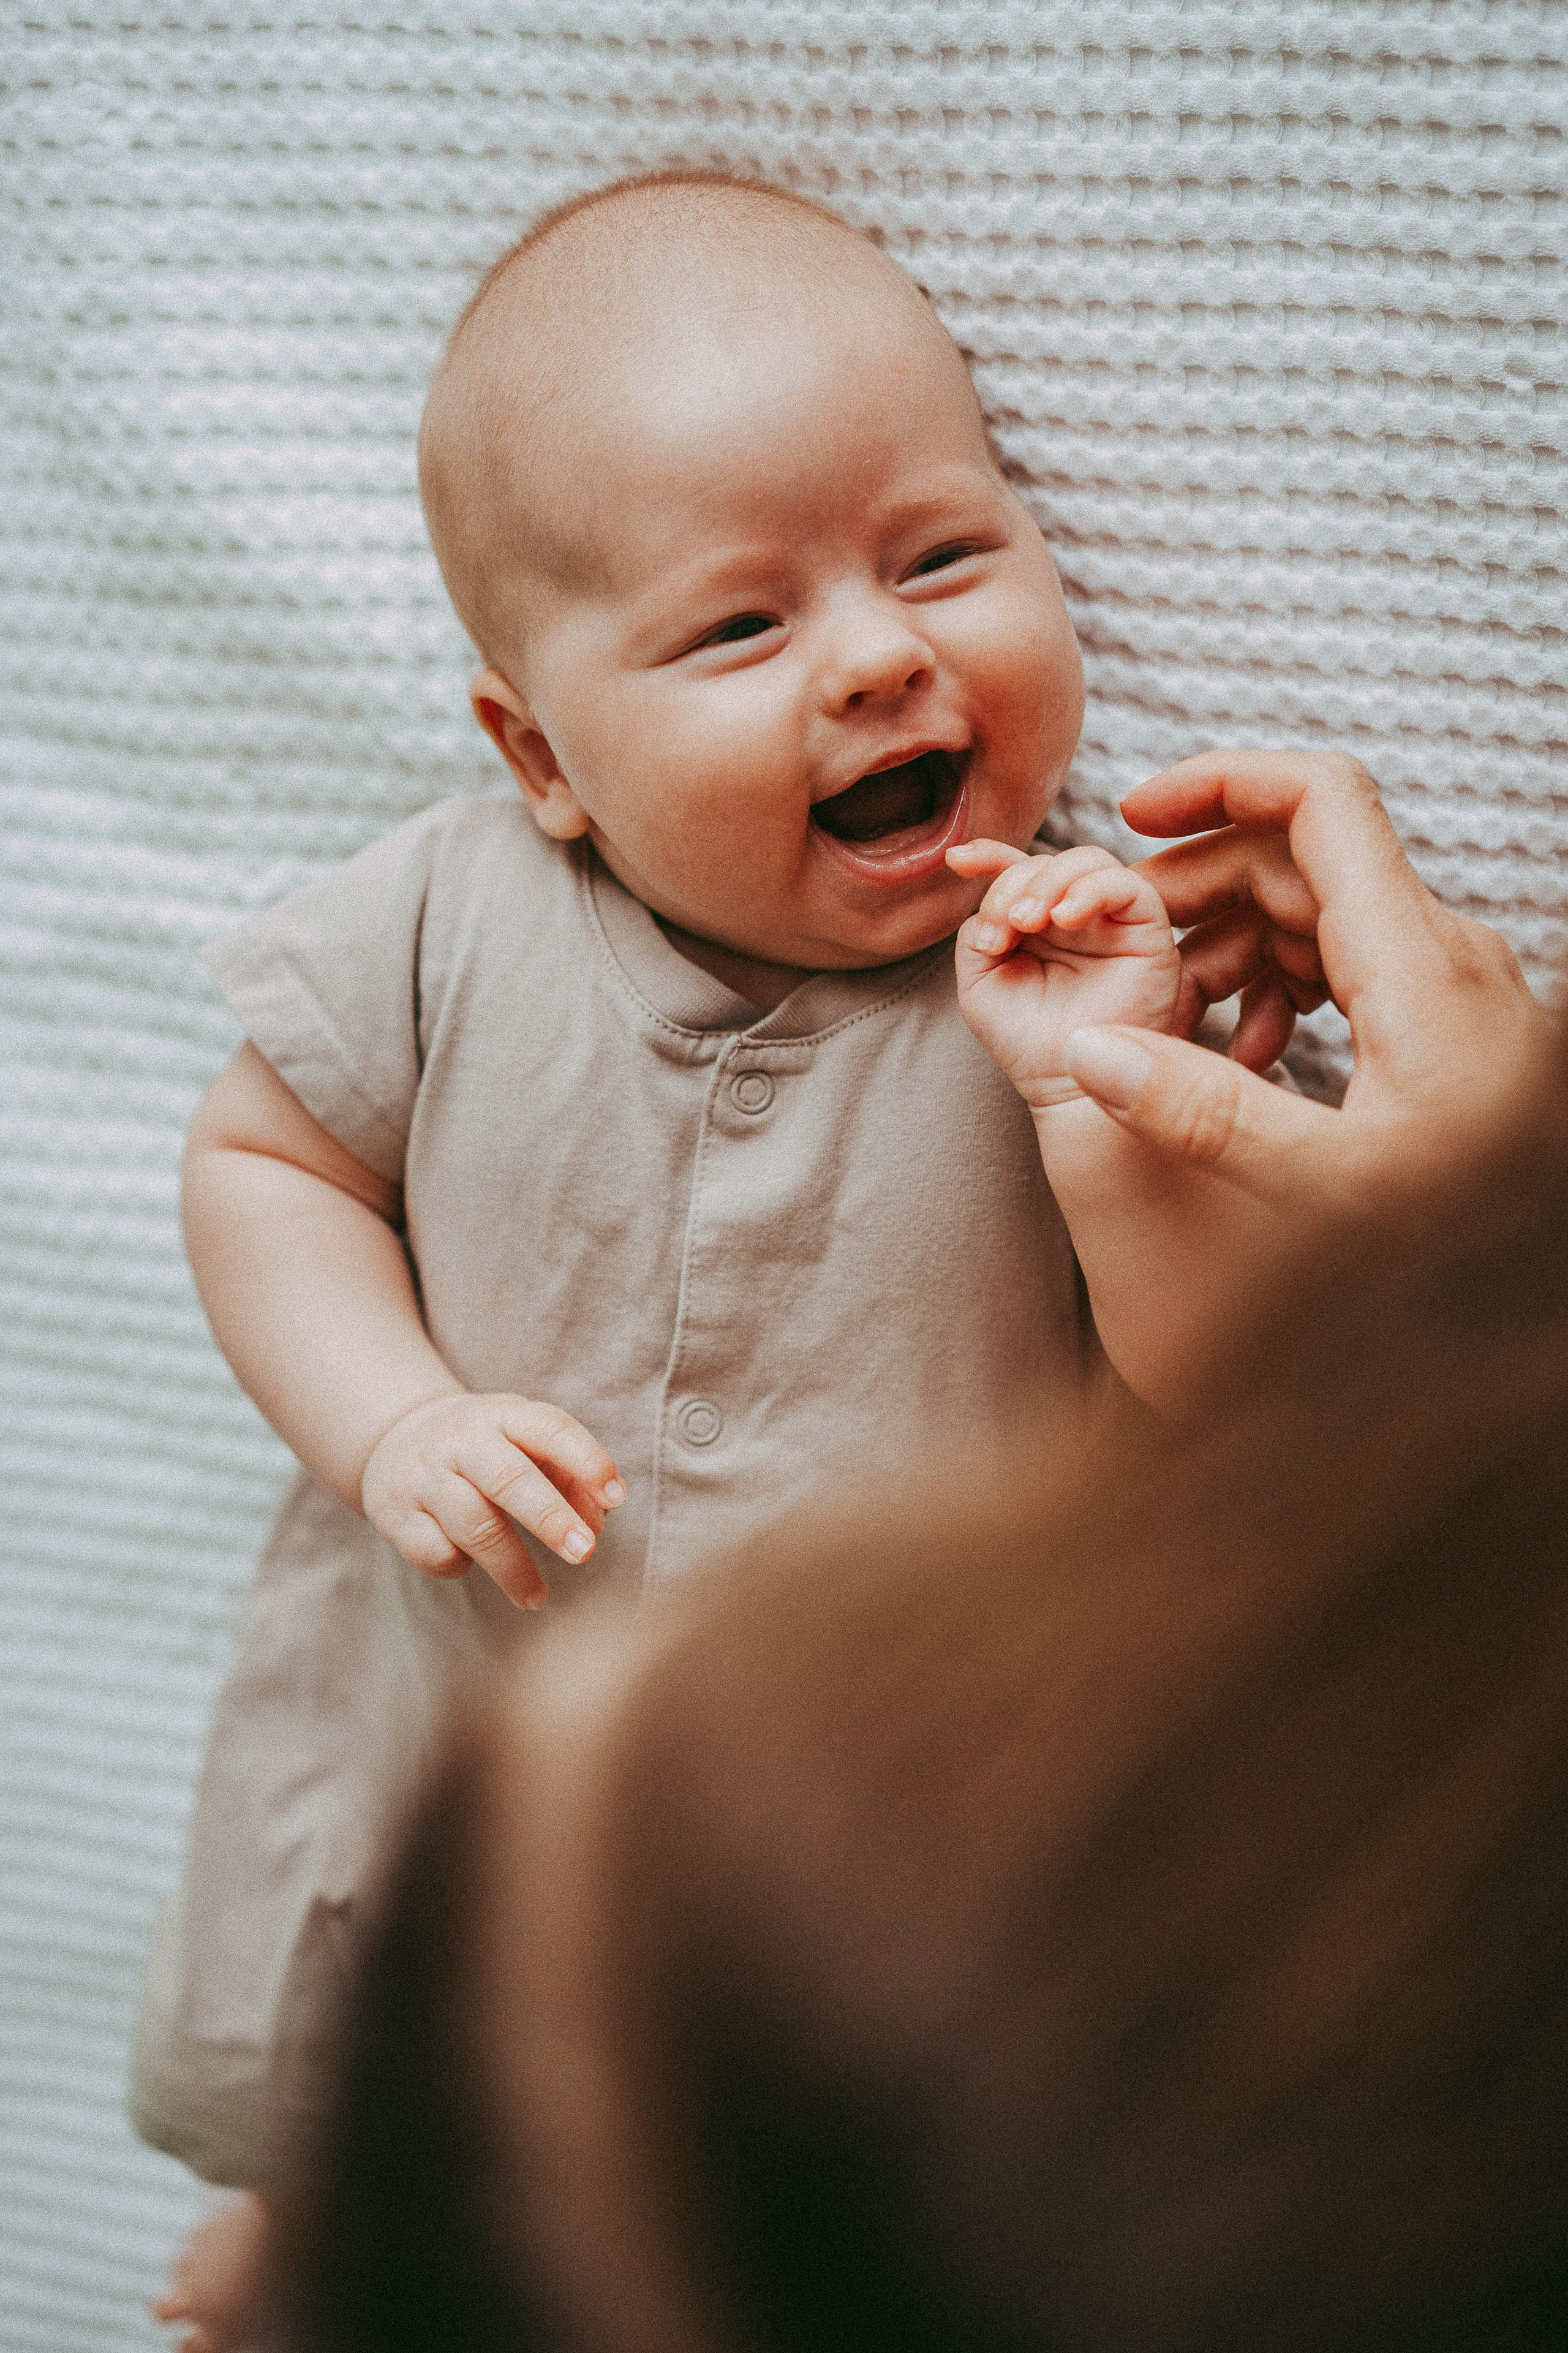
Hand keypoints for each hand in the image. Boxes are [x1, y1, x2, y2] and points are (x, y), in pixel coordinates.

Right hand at [361, 1392, 624, 1608]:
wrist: (394, 1436)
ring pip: (474, 1525)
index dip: (586, 1461)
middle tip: (584, 1553)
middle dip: (551, 1519)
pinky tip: (470, 1563)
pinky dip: (460, 1565)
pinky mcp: (395, 1515)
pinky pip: (437, 1551)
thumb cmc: (485, 1447)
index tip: (616, 1498)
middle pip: (510, 1478)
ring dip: (513, 1568)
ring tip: (537, 1597)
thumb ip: (568, 1476)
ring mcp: (425, 1476)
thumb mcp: (525, 1442)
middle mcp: (463, 1440)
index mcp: (504, 1416)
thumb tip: (597, 1523)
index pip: (550, 1428)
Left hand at [948, 840, 1181, 1109]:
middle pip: (1048, 860)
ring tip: (1026, 923)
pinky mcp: (1149, 932)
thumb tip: (995, 905)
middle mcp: (1078, 913)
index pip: (1018, 868)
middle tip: (1003, 929)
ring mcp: (1114, 920)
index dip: (989, 856)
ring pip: (1088, 861)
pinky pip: (1129, 886)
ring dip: (1047, 883)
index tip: (957, 861)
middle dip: (1014, 884)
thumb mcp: (981, 981)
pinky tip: (1064, 919)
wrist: (1064, 1087)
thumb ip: (979, 930)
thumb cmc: (1026, 1041)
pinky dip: (1090, 891)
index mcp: (1038, 919)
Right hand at [1062, 750, 1546, 1210]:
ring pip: (1314, 914)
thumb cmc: (1482, 1237)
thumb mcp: (1336, 1191)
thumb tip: (1095, 1054)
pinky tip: (1244, 1058)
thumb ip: (1211, 1119)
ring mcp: (1444, 987)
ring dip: (1226, 949)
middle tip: (1119, 949)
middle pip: (1299, 859)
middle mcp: (1439, 955)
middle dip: (1195, 888)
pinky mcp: (1442, 1024)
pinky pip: (1343, 967)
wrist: (1553, 1269)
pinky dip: (1273, 989)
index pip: (1319, 801)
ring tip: (1168, 1024)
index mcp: (1418, 965)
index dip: (1219, 782)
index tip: (1135, 817)